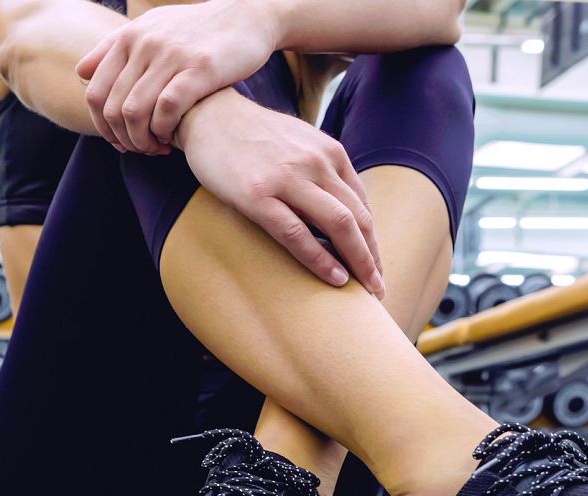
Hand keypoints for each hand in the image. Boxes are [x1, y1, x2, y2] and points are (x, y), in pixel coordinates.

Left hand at [76, 0, 281, 153]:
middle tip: (139, 150)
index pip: (94, 93)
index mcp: (128, 38)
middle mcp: (145, 44)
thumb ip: (113, 49)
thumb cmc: (195, 31)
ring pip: (134, 112)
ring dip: (141, 140)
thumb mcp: (151, 29)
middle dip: (122, 139)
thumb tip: (81, 72)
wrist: (246, 16)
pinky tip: (171, 138)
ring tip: (156, 148)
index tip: (119, 141)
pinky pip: (166, 109)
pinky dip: (163, 131)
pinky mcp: (199, 68)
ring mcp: (171, 55)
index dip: (102, 127)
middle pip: (112, 108)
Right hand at [178, 90, 382, 296]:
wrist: (208, 114)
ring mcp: (288, 179)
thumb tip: (337, 208)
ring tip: (367, 290)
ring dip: (359, 261)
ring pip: (338, 225)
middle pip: (358, 218)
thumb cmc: (251, 136)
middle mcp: (316, 163)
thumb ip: (321, 171)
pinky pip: (297, 233)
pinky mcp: (257, 195)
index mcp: (330, 153)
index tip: (374, 265)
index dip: (372, 240)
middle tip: (379, 288)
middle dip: (372, 257)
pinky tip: (335, 278)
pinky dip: (320, 260)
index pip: (362, 205)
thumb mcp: (298, 144)